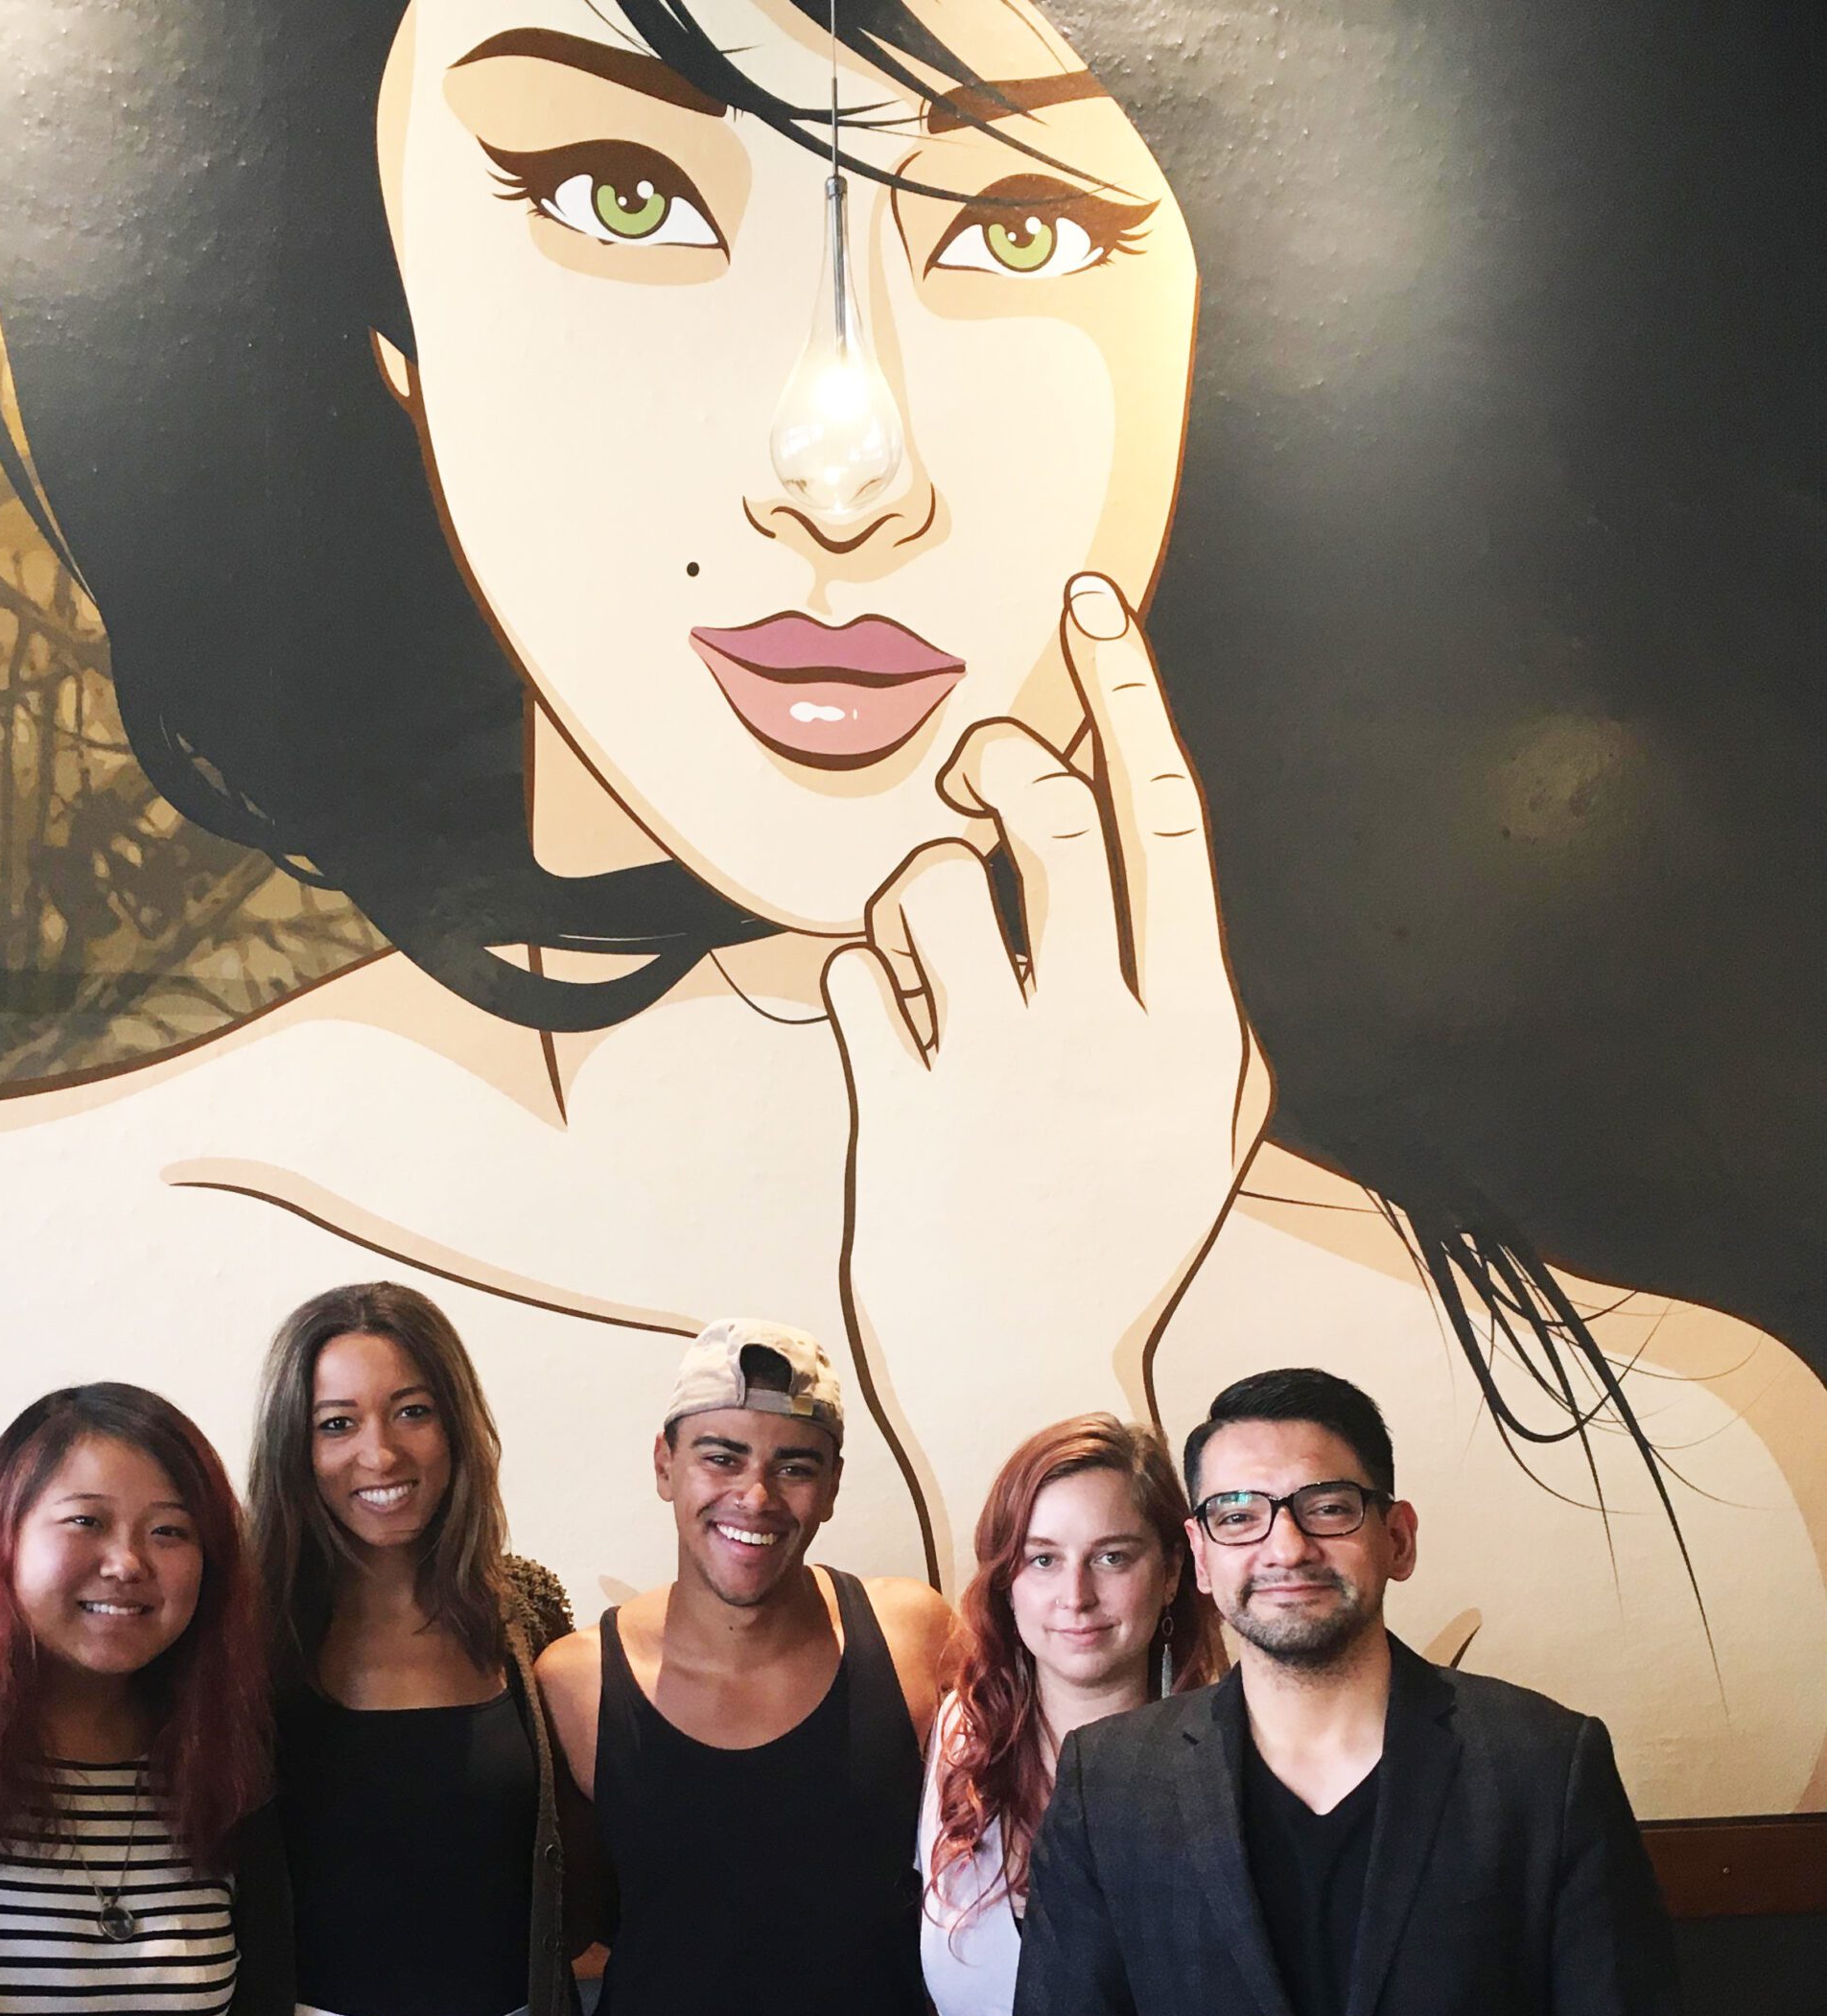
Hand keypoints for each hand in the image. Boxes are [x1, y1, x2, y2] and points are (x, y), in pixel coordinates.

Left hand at [823, 571, 1269, 1581]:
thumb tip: (1135, 833)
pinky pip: (849, 973)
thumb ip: (1185, 987)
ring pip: (926, 880)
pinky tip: (888, 1039)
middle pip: (1043, 811)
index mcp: (1194, 1027)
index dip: (1124, 687)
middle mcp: (1100, 1032)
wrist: (1026, 1383)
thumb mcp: (1202, 1123)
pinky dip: (858, 982)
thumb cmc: (1113, 1241)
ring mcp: (993, 1069)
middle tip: (978, 783)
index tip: (1086, 596)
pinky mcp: (893, 1110)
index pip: (1167, 812)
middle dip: (997, 763)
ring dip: (913, 891)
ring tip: (926, 959)